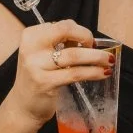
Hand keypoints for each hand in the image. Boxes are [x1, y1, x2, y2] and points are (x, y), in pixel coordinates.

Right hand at [7, 18, 120, 132]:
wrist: (22, 107)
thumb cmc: (38, 78)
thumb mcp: (42, 55)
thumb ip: (59, 44)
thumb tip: (88, 39)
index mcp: (31, 36)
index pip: (62, 25)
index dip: (80, 31)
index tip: (89, 42)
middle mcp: (31, 47)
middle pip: (65, 31)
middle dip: (87, 37)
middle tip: (99, 48)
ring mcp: (36, 65)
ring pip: (74, 54)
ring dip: (97, 57)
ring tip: (109, 61)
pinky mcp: (45, 82)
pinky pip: (75, 74)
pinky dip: (93, 72)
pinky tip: (103, 73)